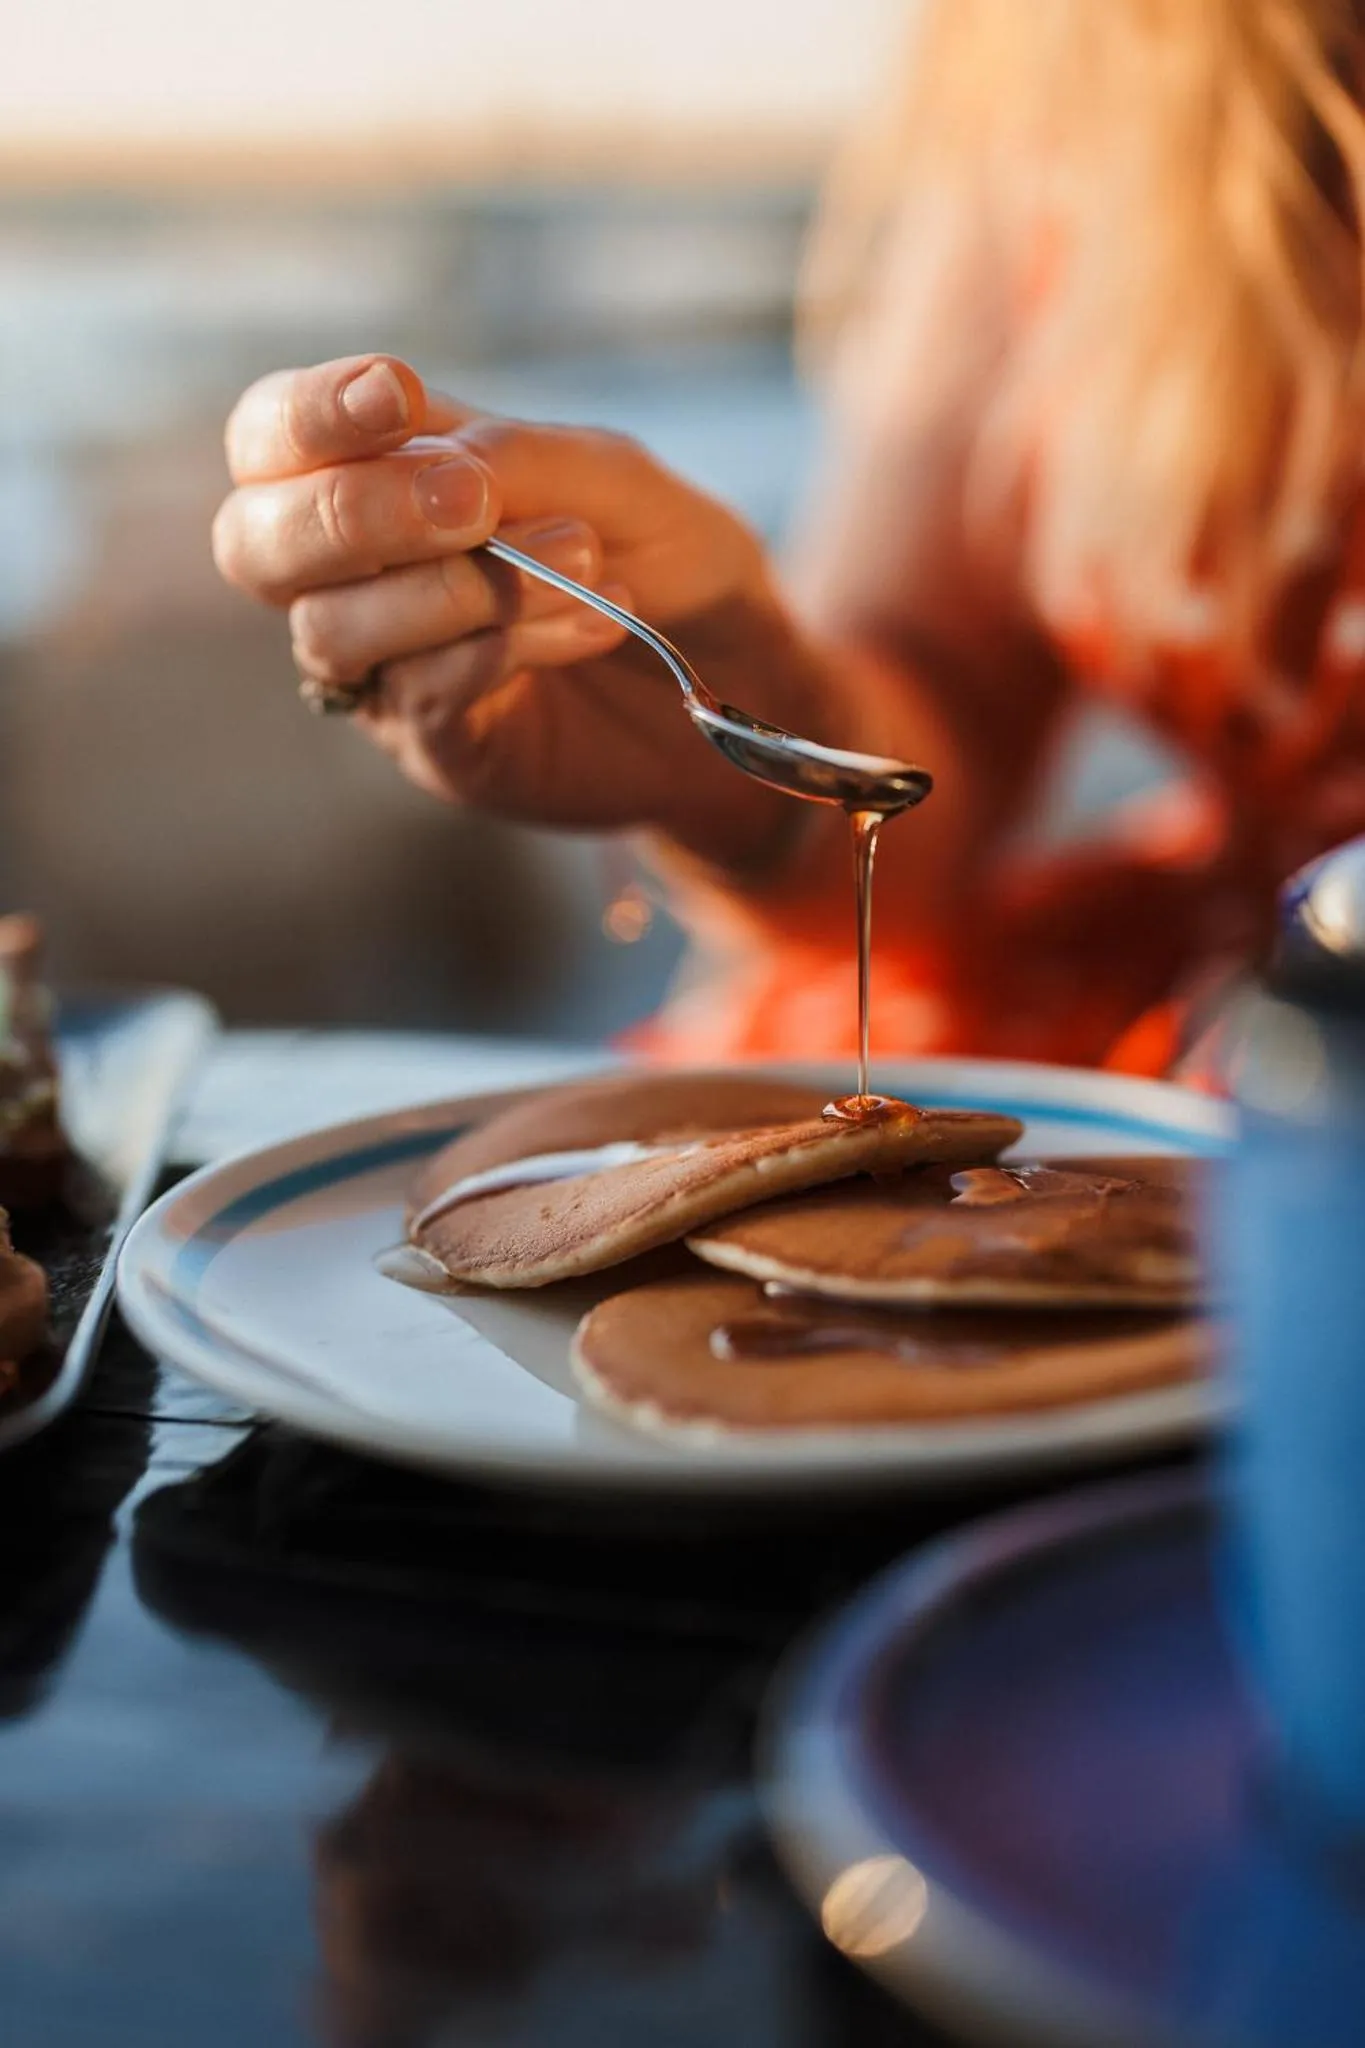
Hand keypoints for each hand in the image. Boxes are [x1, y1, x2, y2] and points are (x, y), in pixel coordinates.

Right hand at [212, 355, 832, 868]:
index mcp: (380, 478)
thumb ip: (519, 454)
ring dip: (457, 586)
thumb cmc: (669, 561)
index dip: (305, 416)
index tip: (398, 395)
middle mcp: (358, 577)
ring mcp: (390, 671)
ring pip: (337, 629)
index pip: (269, 439)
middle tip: (469, 501)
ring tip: (583, 560)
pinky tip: (593, 621)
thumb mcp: (615, 477)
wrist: (745, 679)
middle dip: (349, 512)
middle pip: (252, 543)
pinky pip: (427, 693)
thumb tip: (437, 464)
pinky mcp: (441, 746)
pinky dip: (508, 644)